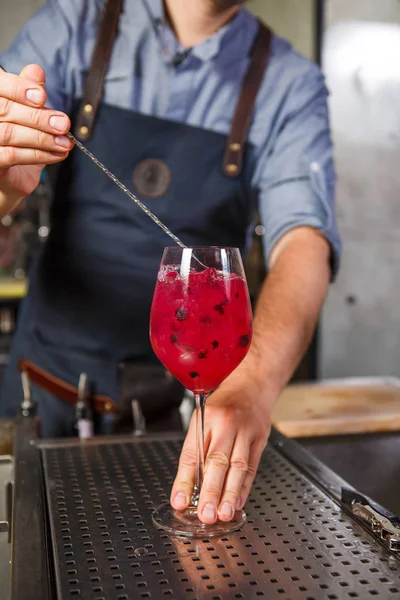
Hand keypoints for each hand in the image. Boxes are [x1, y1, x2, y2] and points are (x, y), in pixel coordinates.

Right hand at [0, 64, 73, 211]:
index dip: (19, 88)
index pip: (0, 86)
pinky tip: (57, 154)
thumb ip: (29, 90)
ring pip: (10, 133)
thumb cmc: (18, 139)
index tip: (42, 96)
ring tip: (64, 142)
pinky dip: (39, 154)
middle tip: (64, 124)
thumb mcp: (26, 111)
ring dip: (43, 138)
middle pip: (6, 109)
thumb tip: (36, 71)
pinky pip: (13, 155)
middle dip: (39, 117)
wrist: (11, 177)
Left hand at [171, 384, 270, 523]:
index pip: (192, 453)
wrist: (252, 385)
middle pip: (217, 460)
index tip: (179, 501)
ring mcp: (246, 431)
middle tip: (205, 514)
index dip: (185, 480)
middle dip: (211, 491)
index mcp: (206, 418)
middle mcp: (226, 423)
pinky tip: (237, 502)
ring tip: (222, 514)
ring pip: (238, 466)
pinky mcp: (261, 439)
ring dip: (230, 494)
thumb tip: (186, 488)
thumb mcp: (202, 419)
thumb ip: (195, 450)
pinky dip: (245, 488)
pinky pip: (252, 467)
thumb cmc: (223, 404)